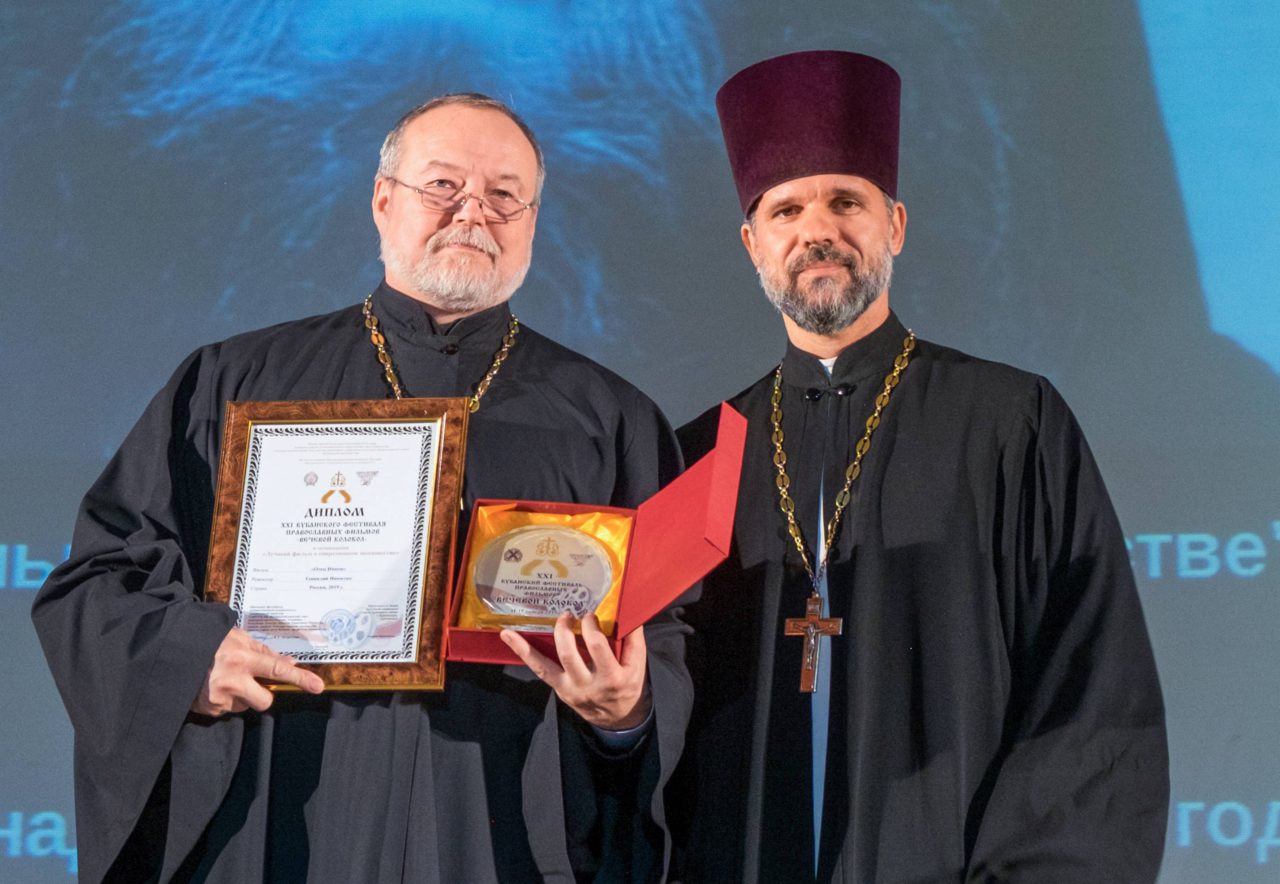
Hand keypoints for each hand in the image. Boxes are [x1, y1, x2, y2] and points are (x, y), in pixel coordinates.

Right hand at [191, 627, 324, 716]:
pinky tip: (212, 686)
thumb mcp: (236, 638)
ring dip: (240, 697)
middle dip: (262, 695)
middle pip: (265, 701)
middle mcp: (232, 680)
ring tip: (223, 679)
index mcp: (242, 657)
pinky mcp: (208, 709)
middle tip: (250, 683)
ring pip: (245, 706)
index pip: (278, 669)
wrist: (171, 652)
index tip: (318, 686)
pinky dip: (224, 701)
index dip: (299, 678)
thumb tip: (289, 662)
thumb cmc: (207, 641)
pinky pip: (227, 709)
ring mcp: (219, 698)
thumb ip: (262, 651)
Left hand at [500, 612, 650, 729]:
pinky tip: (508, 636)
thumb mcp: (638, 667)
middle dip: (566, 630)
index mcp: (611, 678)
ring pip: (547, 664)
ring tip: (549, 618)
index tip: (590, 616)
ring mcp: (569, 689)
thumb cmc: (628, 686)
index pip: (598, 647)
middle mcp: (587, 685)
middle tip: (569, 615)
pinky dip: (522, 652)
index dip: (591, 627)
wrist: (618, 719)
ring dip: (539, 638)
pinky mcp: (559, 689)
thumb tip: (628, 610)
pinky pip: (539, 669)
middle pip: (569, 654)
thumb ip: (634, 640)